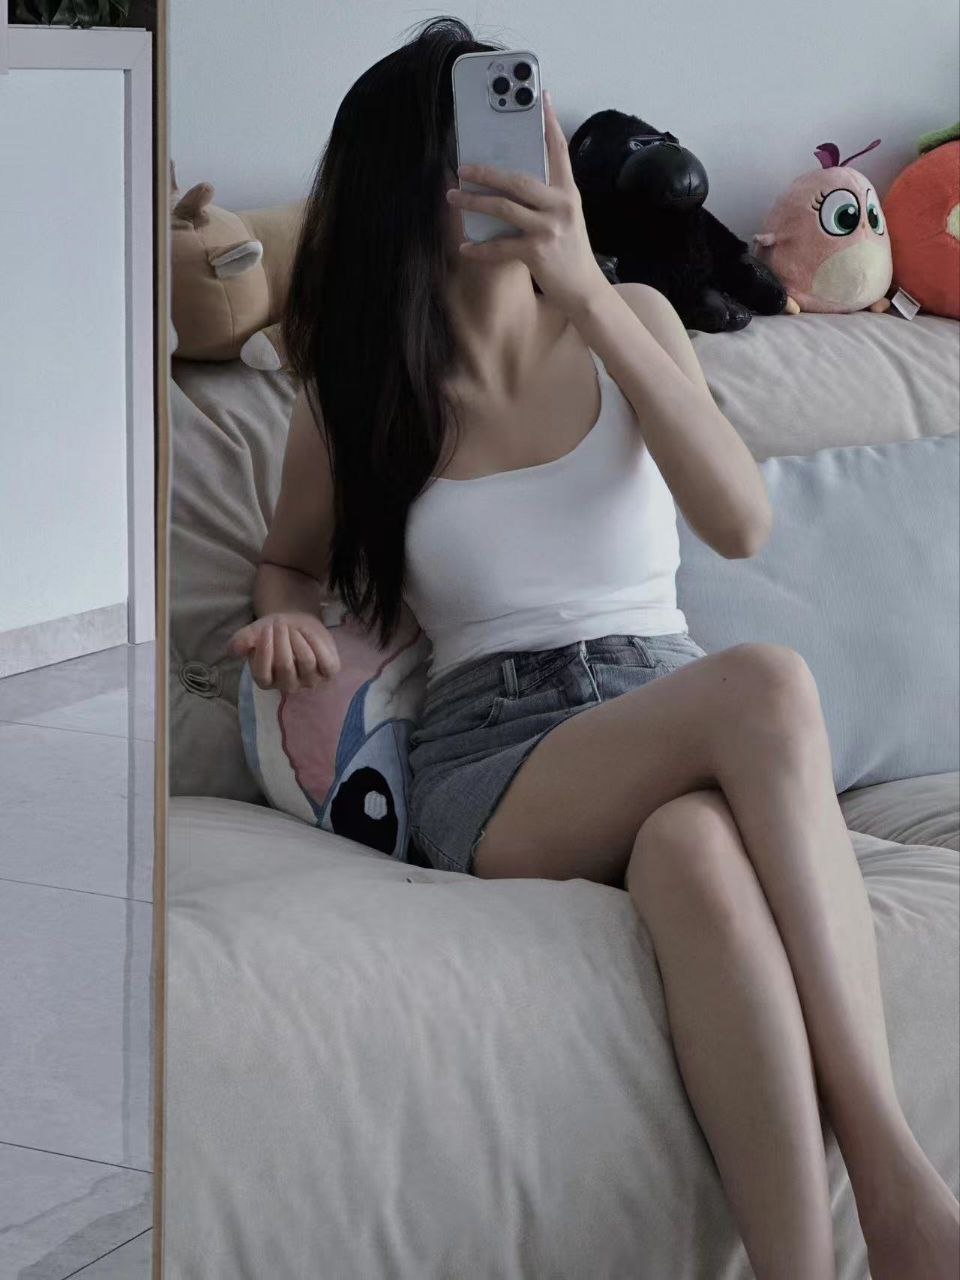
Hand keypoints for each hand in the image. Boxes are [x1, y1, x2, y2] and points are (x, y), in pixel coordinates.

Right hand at [227, 611, 340, 692]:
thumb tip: (234, 649)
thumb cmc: (272, 633)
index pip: (262, 674)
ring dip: (299, 639)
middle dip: (282, 640)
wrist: (295, 625)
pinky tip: (308, 633)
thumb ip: (242, 641)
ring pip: (306, 661)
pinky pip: (326, 662)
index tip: (266, 628)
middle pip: (285, 666)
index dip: (264, 650)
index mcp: (265, 681)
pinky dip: (317, 643)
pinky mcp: (328, 673)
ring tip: (293, 628)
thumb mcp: (253, 633)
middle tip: (280, 624)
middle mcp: (288, 686)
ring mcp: (309, 682)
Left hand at [446, 90, 608, 316]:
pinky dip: (479, 249)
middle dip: (486, 171)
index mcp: (569, 193)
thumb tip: (512, 183)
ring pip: (504, 208)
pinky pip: (500, 246)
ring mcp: (549, 229)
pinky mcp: (538, 252)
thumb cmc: (571, 254)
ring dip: (474, 203)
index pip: (560, 151)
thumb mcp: (567, 219)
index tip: (541, 97)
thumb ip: (547, 199)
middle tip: (462, 167)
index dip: (550, 122)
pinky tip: (464, 247)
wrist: (586, 290)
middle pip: (518, 179)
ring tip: (453, 198)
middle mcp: (561, 206)